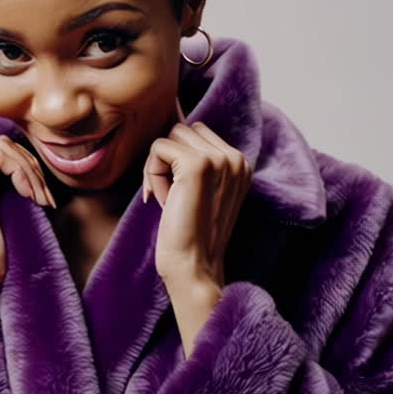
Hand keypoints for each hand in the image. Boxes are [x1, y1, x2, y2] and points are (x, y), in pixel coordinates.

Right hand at [0, 135, 54, 286]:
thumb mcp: (0, 211)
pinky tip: (30, 196)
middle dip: (29, 165)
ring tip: (41, 198)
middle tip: (45, 196)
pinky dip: (23, 172)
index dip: (23, 166)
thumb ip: (4, 186)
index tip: (40, 196)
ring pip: (2, 146)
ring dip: (30, 169)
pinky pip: (1, 155)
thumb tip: (31, 164)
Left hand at [142, 120, 251, 287]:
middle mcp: (235, 157)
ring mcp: (218, 159)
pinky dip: (152, 175)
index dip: (178, 160)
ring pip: (169, 137)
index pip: (196, 132)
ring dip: (159, 167)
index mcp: (241, 162)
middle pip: (182, 130)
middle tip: (173, 197)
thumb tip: (172, 128)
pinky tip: (164, 202)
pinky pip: (157, 148)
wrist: (194, 266)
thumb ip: (198, 161)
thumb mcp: (203, 190)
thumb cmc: (192, 232)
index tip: (182, 194)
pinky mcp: (195, 165)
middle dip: (168, 161)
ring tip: (171, 199)